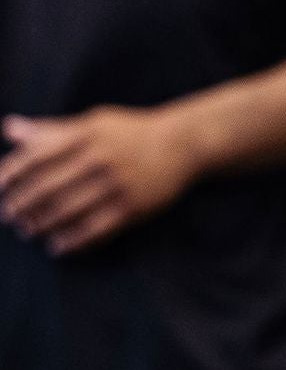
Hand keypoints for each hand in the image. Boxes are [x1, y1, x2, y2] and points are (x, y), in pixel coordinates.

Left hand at [0, 104, 205, 254]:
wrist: (183, 144)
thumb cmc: (130, 132)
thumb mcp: (92, 123)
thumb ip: (50, 129)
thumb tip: (8, 128)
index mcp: (86, 134)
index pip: (38, 155)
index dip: (12, 173)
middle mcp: (100, 158)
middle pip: (49, 186)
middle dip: (22, 204)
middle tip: (8, 216)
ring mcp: (118, 184)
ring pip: (69, 210)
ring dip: (43, 224)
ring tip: (29, 230)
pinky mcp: (133, 207)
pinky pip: (95, 229)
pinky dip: (72, 240)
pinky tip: (57, 246)